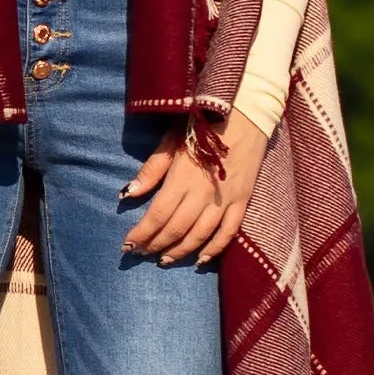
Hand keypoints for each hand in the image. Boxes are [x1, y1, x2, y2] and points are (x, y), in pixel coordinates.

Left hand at [120, 107, 269, 265]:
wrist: (246, 114)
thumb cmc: (202, 125)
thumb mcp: (171, 140)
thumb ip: (152, 169)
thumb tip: (129, 193)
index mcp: (182, 178)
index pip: (157, 215)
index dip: (141, 233)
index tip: (127, 246)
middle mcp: (203, 194)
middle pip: (175, 229)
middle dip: (155, 245)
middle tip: (141, 254)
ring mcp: (225, 200)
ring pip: (200, 235)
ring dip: (180, 251)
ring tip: (164, 260)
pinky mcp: (242, 201)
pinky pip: (228, 232)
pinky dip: (214, 249)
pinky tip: (201, 260)